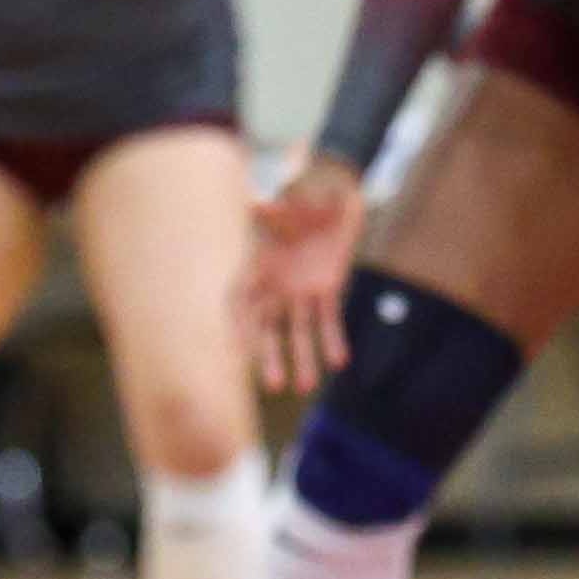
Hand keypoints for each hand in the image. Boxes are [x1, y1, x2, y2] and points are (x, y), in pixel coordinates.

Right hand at [239, 154, 366, 395]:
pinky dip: (333, 338)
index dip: (239, 326)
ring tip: (307, 385)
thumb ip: (277, 209)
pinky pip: (329, 318)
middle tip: (274, 386)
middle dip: (270, 354)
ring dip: (302, 356)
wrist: (334, 192)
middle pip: (268, 326)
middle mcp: (275, 282)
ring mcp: (300, 289)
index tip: (238, 354)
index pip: (242, 300)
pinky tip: (340, 361)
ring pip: (298, 329)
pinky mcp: (327, 289)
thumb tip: (257, 204)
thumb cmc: (305, 192)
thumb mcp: (292, 198)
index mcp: (257, 262)